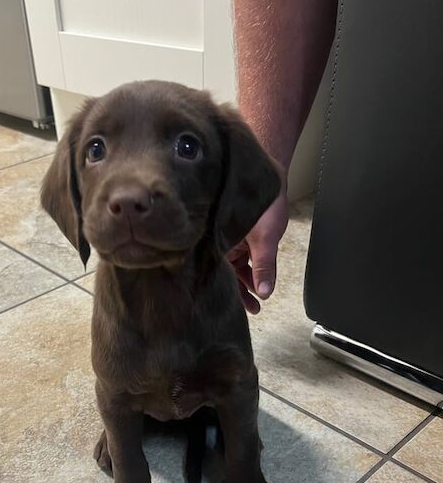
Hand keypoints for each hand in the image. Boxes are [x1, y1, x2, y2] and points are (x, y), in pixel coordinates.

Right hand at [227, 161, 287, 313]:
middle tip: (251, 310)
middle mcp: (219, 243)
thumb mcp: (265, 238)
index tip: (235, 308)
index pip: (217, 275)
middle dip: (237, 292)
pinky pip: (242, 259)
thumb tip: (264, 293)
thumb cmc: (261, 201)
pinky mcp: (239, 238)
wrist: (265, 173)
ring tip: (256, 301)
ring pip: (235, 268)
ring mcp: (229, 240)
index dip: (227, 293)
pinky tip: (256, 282)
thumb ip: (264, 267)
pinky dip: (249, 271)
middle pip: (224, 274)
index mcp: (217, 243)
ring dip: (245, 282)